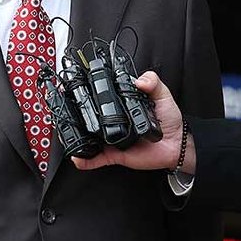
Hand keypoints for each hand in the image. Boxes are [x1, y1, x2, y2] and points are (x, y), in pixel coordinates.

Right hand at [71, 71, 189, 172]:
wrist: (177, 145)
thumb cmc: (170, 120)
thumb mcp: (163, 96)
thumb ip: (153, 83)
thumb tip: (140, 80)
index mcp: (122, 105)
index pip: (103, 97)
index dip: (88, 92)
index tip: (73, 86)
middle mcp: (114, 121)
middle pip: (91, 117)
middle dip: (75, 114)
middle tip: (63, 108)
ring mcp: (112, 138)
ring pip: (89, 137)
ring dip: (76, 135)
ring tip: (64, 130)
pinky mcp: (114, 154)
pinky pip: (97, 158)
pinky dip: (85, 160)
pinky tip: (77, 157)